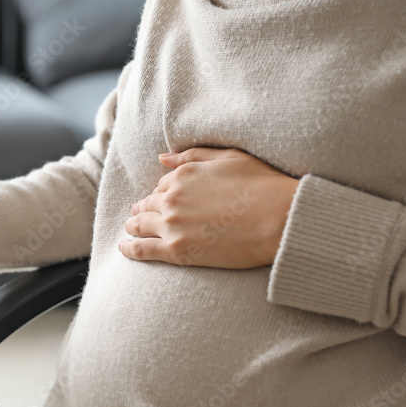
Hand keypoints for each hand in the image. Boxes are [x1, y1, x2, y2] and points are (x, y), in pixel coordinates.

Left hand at [119, 147, 298, 267]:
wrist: (281, 219)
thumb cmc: (263, 185)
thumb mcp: (229, 157)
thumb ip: (192, 155)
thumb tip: (161, 158)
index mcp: (183, 175)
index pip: (162, 184)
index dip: (163, 193)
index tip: (164, 200)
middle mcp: (171, 198)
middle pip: (147, 205)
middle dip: (144, 210)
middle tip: (140, 216)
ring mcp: (172, 225)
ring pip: (140, 226)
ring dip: (134, 227)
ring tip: (131, 231)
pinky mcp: (177, 251)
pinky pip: (142, 250)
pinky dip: (129, 249)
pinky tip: (124, 249)